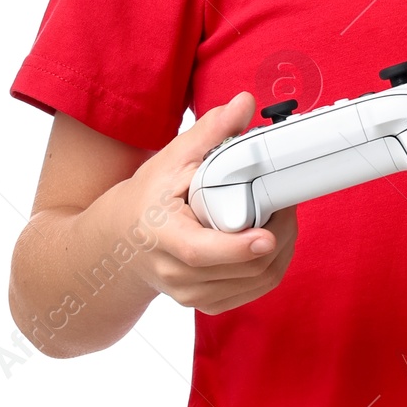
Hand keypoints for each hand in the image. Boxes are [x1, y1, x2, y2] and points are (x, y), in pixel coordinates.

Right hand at [120, 91, 299, 315]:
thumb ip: (211, 131)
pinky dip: (274, 264)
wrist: (121, 242)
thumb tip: (245, 103)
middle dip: (278, 233)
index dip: (237, 248)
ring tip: (281, 215)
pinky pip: (255, 291)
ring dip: (282, 248)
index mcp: (161, 236)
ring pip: (257, 281)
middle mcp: (175, 273)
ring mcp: (191, 294)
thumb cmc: (148, 197)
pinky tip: (273, 239)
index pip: (200, 252)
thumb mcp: (173, 158)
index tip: (266, 236)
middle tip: (286, 201)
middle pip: (243, 268)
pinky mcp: (206, 303)